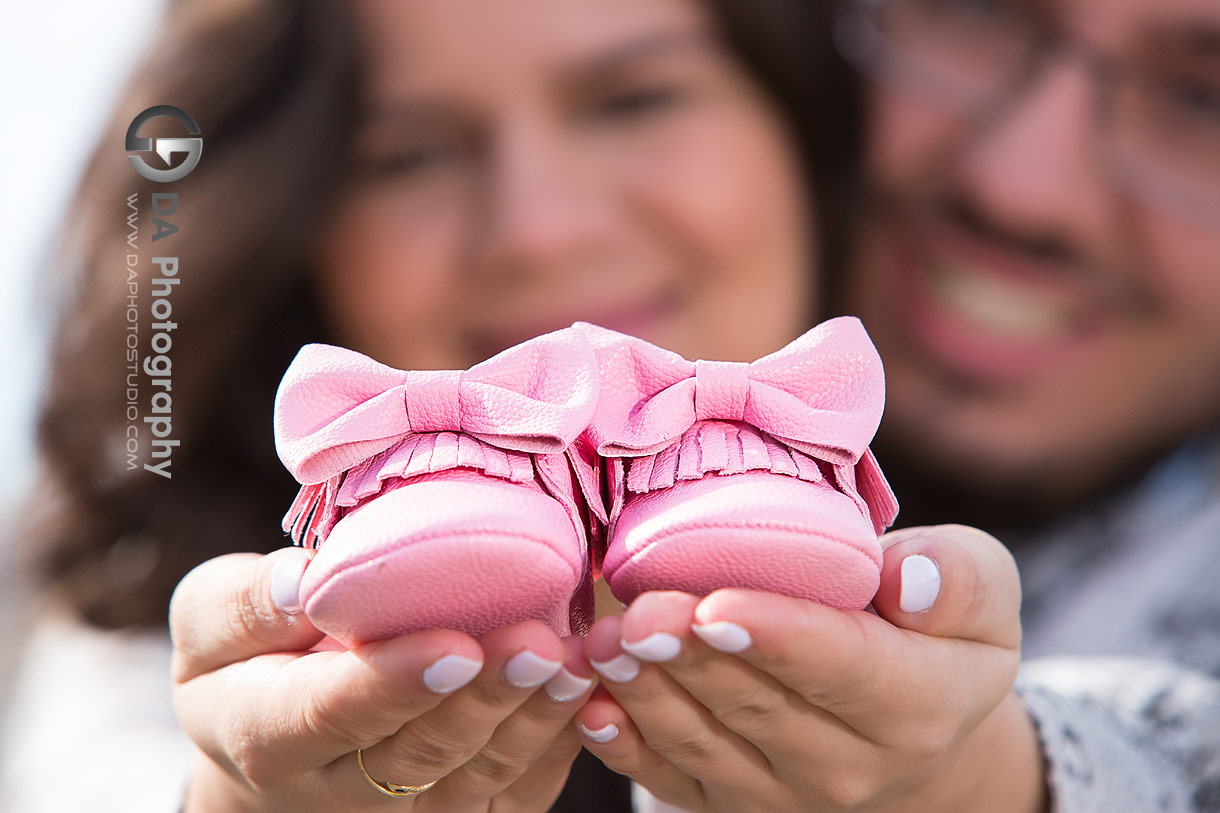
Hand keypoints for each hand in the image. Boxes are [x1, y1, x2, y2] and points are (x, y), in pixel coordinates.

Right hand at [169, 548, 596, 811]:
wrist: (274, 744)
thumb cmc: (248, 662)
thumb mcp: (212, 623)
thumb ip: (246, 604)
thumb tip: (304, 579)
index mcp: (269, 734)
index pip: (332, 714)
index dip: (396, 682)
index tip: (454, 643)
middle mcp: (340, 788)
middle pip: (422, 751)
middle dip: (485, 696)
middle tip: (538, 642)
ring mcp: (405, 810)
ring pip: (478, 776)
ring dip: (533, 720)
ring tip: (576, 660)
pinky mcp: (459, 810)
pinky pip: (516, 792)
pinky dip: (557, 744)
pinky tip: (586, 689)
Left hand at [573, 525, 1045, 811]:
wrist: (911, 723)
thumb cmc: (933, 630)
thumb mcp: (977, 592)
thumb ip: (957, 577)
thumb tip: (906, 578)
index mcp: (919, 703)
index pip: (841, 667)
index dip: (776, 635)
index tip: (715, 603)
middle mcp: (851, 765)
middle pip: (757, 705)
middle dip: (689, 657)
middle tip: (636, 612)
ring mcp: (784, 792)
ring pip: (704, 743)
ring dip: (647, 693)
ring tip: (604, 643)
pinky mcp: (731, 802)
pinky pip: (672, 779)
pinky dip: (627, 745)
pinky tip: (592, 704)